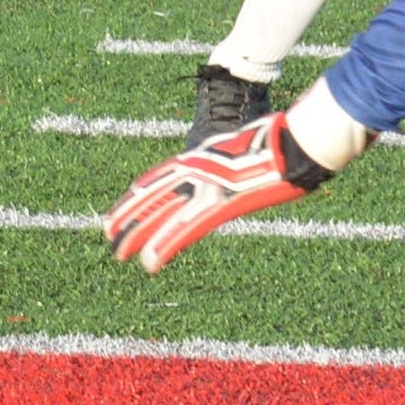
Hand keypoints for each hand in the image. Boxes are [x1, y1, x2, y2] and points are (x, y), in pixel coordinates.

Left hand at [104, 114, 337, 272]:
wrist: (297, 141)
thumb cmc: (282, 142)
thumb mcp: (246, 146)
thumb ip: (230, 160)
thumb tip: (233, 169)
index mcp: (200, 155)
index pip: (158, 177)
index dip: (137, 195)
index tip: (121, 207)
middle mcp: (195, 168)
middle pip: (151, 195)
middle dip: (127, 215)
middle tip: (107, 232)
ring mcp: (205, 186)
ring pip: (159, 215)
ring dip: (136, 235)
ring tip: (116, 253)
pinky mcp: (220, 204)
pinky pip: (184, 230)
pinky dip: (163, 247)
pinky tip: (148, 263)